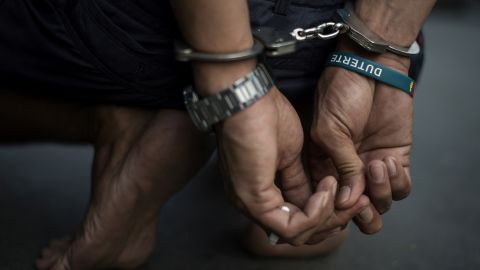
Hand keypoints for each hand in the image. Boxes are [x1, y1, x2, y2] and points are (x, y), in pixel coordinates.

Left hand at [217, 86, 368, 244]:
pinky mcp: (254, 200)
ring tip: (336, 186)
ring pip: (297, 235)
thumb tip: (314, 199)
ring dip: (327, 216)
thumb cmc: (265, 115)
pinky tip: (327, 187)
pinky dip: (316, 212)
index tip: (351, 196)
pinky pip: (292, 226)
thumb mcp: (291, 155)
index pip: (296, 222)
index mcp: (260, 193)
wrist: (248, 96)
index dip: (327, 215)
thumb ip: (300, 181)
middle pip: (299, 234)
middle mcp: (253, 204)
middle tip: (354, 198)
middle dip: (332, 220)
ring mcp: (251, 204)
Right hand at [309, 44, 412, 232]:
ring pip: (380, 204)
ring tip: (376, 164)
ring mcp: (372, 166)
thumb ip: (341, 166)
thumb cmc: (340, 93)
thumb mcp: (330, 131)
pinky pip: (401, 188)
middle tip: (362, 201)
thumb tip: (348, 202)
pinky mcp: (396, 158)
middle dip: (360, 214)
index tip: (341, 202)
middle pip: (356, 211)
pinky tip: (388, 159)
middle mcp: (348, 171)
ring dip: (379, 192)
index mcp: (323, 166)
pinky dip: (397, 182)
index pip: (328, 201)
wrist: (372, 67)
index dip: (335, 209)